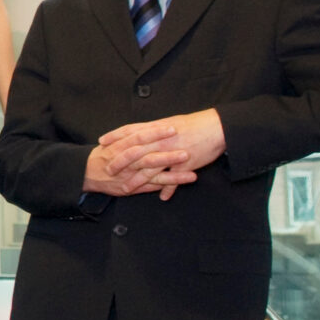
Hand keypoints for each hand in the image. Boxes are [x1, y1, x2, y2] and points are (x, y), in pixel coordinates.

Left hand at [94, 109, 225, 200]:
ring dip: (137, 180)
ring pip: (151, 168)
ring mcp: (173, 153)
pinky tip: (162, 197)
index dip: (115, 136)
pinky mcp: (186, 164)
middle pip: (136, 151)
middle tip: (108, 170)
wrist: (217, 127)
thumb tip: (142, 131)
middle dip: (120, 161)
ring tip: (126, 189)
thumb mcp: (171, 122)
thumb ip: (155, 128)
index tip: (102, 142)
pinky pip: (175, 179)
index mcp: (157, 128)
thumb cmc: (194, 124)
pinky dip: (168, 188)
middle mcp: (162, 140)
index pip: (131, 131)